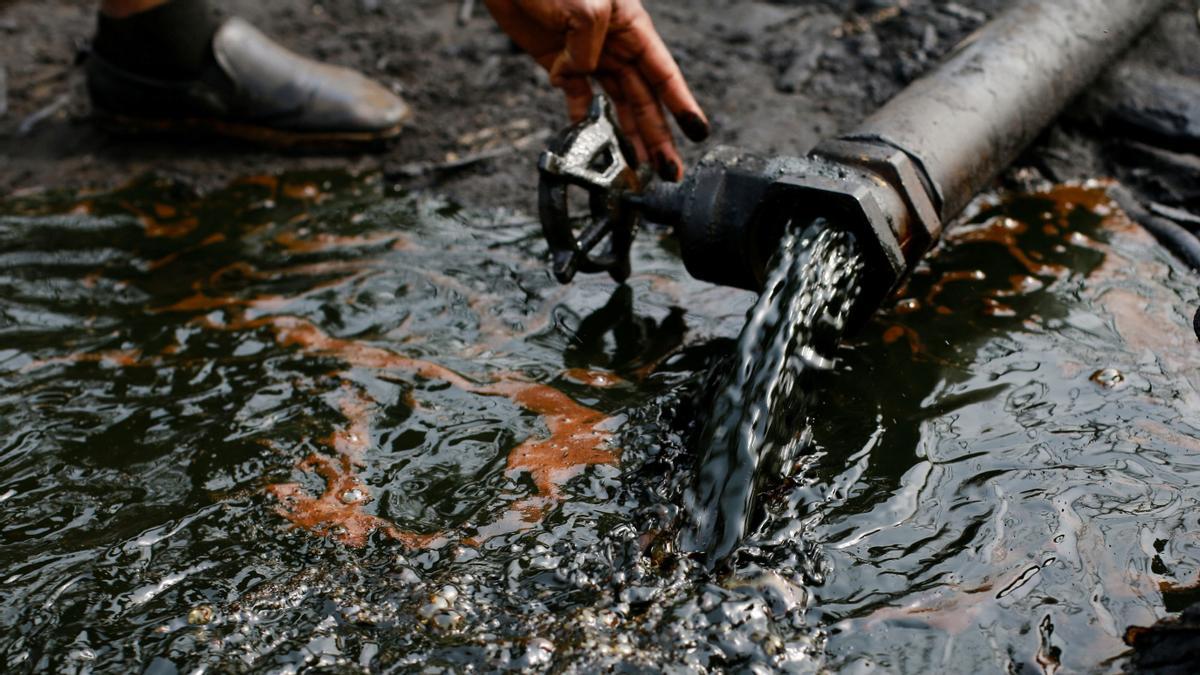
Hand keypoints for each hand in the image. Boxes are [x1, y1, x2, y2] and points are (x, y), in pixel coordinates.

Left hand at [484, 0, 709, 180]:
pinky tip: (592, 138)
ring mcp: (589, 54)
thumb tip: (582, 75)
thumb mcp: (586, 3)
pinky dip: (584, 118)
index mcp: (632, 26)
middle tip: (669, 168)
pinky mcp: (561, 61)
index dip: (681, 104)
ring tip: (639, 165)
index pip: (664, 73)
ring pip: (617, 102)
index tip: (697, 131)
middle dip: (658, 134)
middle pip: (644, 97)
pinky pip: (579, 96)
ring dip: (629, 134)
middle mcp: (616, 44)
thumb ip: (590, 45)